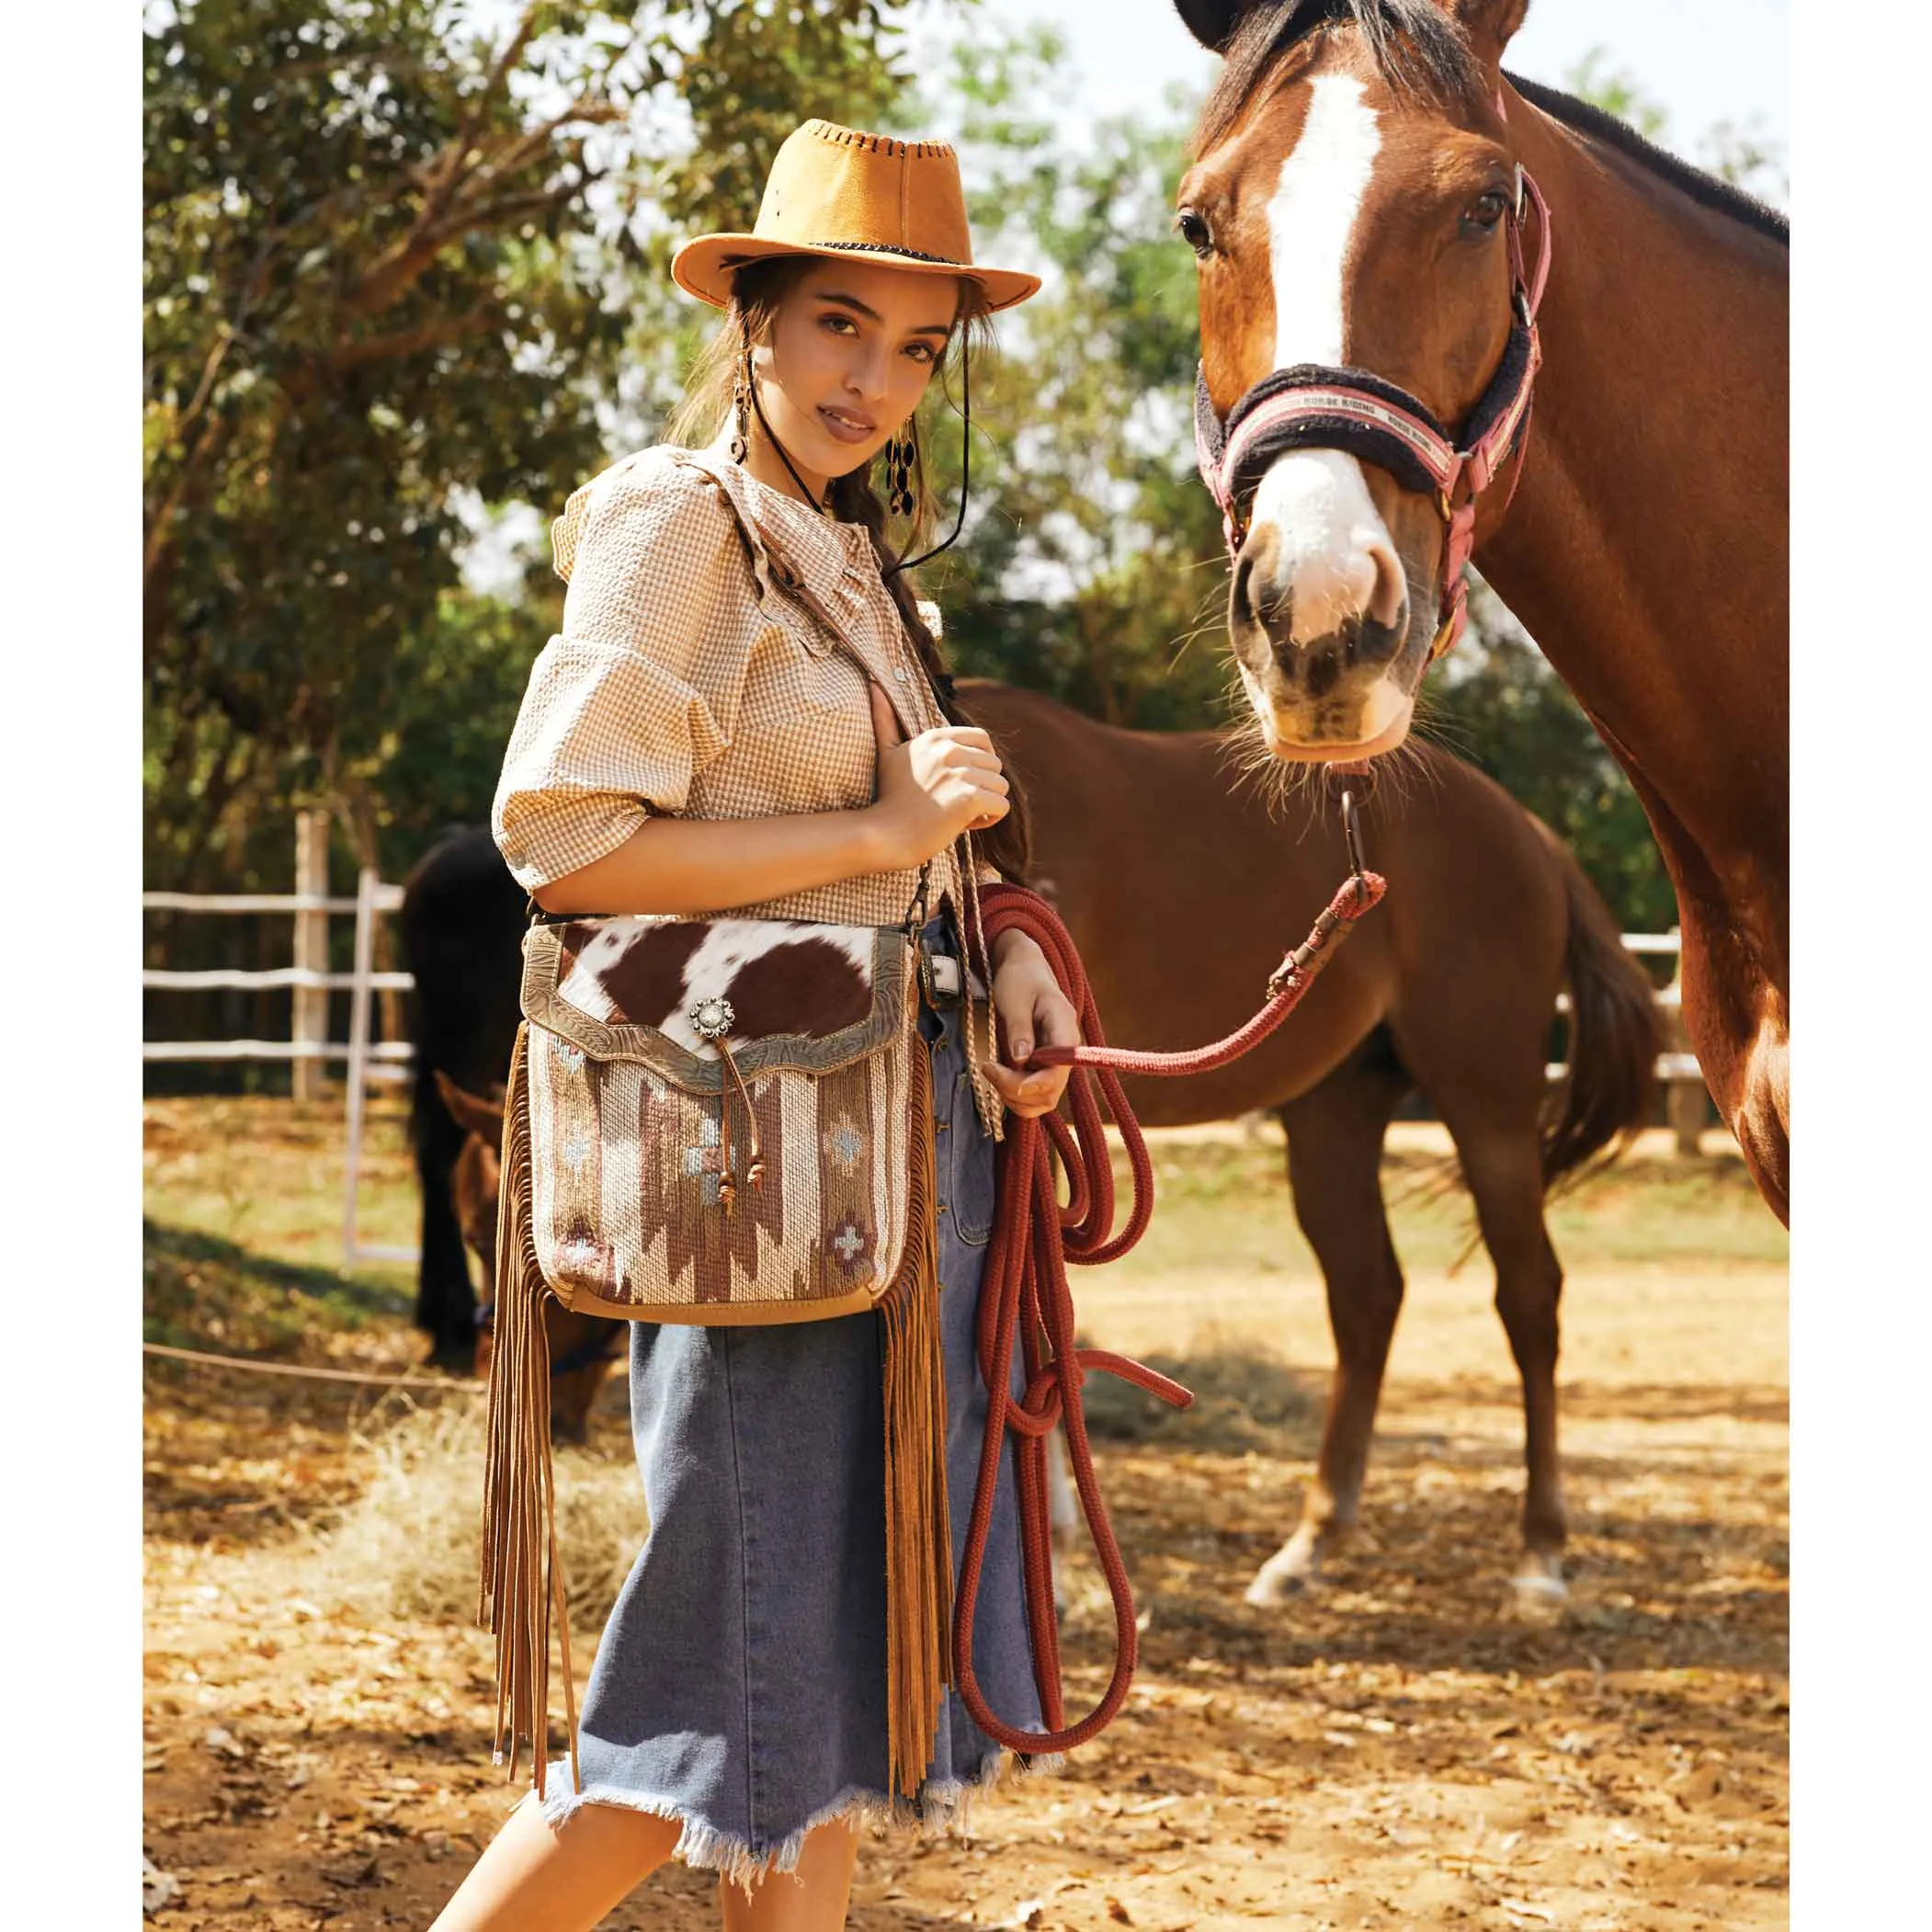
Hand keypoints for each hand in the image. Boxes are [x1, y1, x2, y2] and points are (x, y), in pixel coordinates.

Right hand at [868, 682, 1009, 867]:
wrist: (884, 835)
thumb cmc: (888, 798)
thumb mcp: (887, 753)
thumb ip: (885, 720)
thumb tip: (873, 685)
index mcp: (936, 737)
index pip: (983, 740)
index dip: (978, 764)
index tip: (956, 782)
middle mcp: (950, 750)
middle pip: (995, 765)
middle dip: (981, 786)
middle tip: (952, 802)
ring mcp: (961, 773)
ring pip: (1001, 786)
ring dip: (985, 804)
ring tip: (957, 814)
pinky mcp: (969, 798)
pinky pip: (1002, 806)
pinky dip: (989, 819)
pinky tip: (964, 824)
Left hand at [983, 930, 1077, 1118]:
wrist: (1024, 970)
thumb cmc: (1021, 979)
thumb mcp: (1015, 997)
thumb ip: (1019, 1028)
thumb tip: (1020, 1061)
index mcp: (1064, 1030)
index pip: (1060, 1069)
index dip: (1037, 1083)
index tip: (1008, 1079)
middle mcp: (1065, 1053)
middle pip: (1050, 1090)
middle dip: (1016, 1089)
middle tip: (988, 1067)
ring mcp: (1055, 1064)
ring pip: (1043, 1100)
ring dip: (1014, 1098)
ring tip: (991, 1072)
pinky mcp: (1043, 1069)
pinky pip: (1034, 1096)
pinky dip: (1015, 1097)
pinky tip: (998, 1078)